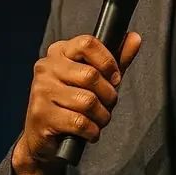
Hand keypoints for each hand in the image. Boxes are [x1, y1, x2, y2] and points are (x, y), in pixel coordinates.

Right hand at [12, 32, 141, 174]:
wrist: (42, 136)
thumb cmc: (72, 103)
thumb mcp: (96, 78)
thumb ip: (115, 59)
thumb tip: (135, 38)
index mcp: (58, 52)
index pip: (87, 43)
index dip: (108, 62)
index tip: (114, 78)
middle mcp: (46, 67)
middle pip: (91, 75)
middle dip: (109, 95)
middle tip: (107, 104)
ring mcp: (41, 91)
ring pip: (87, 101)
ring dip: (102, 116)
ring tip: (98, 120)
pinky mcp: (41, 115)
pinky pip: (79, 122)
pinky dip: (92, 131)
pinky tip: (90, 132)